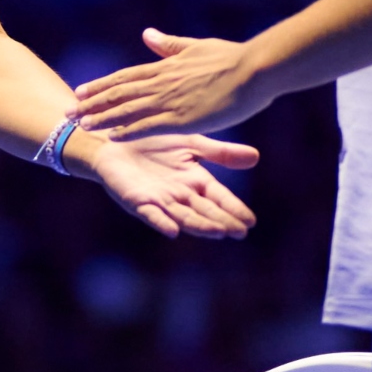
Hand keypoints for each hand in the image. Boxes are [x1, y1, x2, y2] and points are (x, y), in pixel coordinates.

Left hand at [72, 28, 269, 138]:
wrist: (254, 69)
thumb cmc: (231, 58)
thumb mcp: (195, 46)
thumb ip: (168, 44)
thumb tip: (146, 33)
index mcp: (165, 67)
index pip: (124, 77)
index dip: (100, 85)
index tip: (81, 91)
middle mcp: (161, 82)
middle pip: (118, 93)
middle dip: (91, 103)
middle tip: (68, 111)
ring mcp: (170, 100)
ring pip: (127, 109)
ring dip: (102, 117)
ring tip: (81, 125)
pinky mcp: (183, 117)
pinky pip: (148, 125)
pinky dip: (128, 131)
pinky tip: (112, 137)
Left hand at [77, 128, 259, 238]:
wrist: (115, 139)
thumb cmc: (154, 141)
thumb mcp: (191, 143)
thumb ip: (219, 152)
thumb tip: (256, 157)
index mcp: (195, 181)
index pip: (219, 198)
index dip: (234, 209)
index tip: (251, 222)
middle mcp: (180, 195)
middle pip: (205, 211)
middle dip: (222, 222)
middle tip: (240, 232)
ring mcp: (160, 200)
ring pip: (183, 216)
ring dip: (200, 226)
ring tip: (218, 232)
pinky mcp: (138, 202)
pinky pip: (152, 215)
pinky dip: (162, 222)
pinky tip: (173, 231)